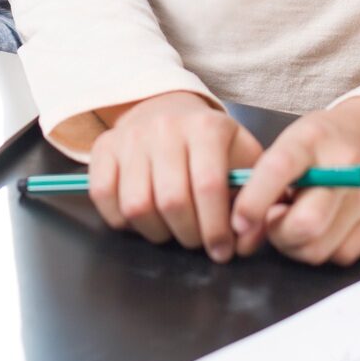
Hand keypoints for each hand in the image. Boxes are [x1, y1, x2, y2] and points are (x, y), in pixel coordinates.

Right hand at [85, 91, 262, 261]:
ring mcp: (130, 136)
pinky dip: (121, 220)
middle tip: (197, 241)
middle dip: (188, 235)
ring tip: (171, 230)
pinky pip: (103, 196)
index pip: (208, 186)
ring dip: (156, 232)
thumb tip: (248, 241)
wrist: (169, 109)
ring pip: (136, 205)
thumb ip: (256, 200)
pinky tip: (143, 219)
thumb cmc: (212, 144)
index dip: (216, 228)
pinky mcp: (103, 148)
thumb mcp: (244, 160)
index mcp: (206, 127)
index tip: (223, 251)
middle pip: (171, 201)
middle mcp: (165, 127)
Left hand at [232, 98, 359, 266]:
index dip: (255, 201)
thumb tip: (242, 227)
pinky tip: (320, 228)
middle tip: (272, 221)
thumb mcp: (289, 143)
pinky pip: (341, 256)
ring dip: (295, 246)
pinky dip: (321, 249)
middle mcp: (346, 166)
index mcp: (312, 138)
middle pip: (306, 223)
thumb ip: (264, 180)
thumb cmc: (319, 144)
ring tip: (295, 222)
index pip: (280, 169)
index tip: (239, 223)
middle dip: (278, 233)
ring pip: (319, 248)